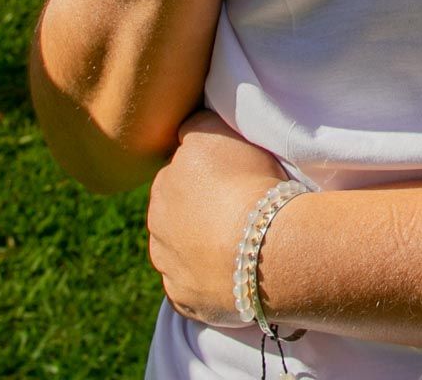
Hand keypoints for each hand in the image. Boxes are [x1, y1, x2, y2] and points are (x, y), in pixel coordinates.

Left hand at [148, 112, 289, 327]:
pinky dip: (207, 280)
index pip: (182, 171)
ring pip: (179, 248)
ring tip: (239, 244)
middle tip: (239, 211)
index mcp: (165, 179)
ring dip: (200, 246)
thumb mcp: (222, 131)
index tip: (235, 179)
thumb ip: (198, 124)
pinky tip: (233, 272)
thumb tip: (185, 128)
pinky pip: (191, 286)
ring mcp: (167, 263)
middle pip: (176, 210)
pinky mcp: (180, 298)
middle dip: (199, 210)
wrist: (266, 246)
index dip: (209, 174)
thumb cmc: (251, 183)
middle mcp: (156, 219)